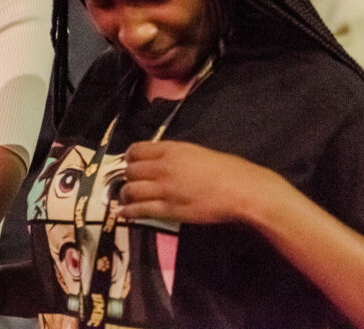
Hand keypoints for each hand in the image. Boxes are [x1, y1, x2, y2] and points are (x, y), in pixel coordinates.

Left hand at [118, 140, 279, 225]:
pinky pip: (141, 210)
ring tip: (124, 199)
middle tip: (129, 182)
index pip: (136, 150)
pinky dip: (129, 212)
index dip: (129, 158)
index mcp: (170, 150)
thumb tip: (161, 160)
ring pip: (131, 190)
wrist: (239, 189)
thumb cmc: (226, 169)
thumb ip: (175, 155)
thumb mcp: (196, 152)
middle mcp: (163, 167)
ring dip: (124, 195)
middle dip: (126, 177)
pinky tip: (123, 213)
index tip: (130, 163)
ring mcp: (164, 189)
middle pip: (130, 171)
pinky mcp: (169, 209)